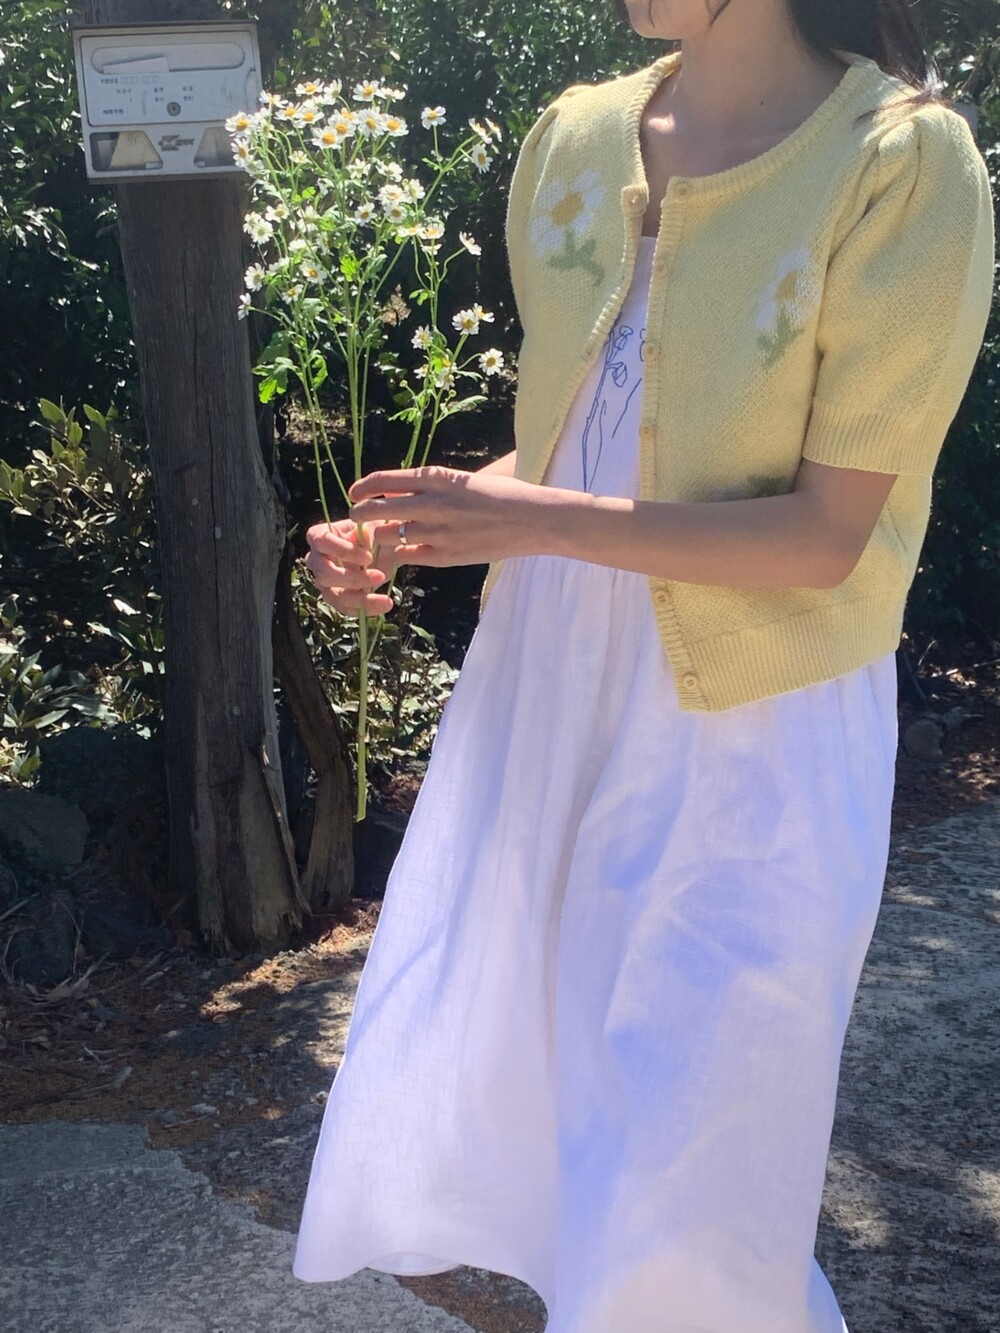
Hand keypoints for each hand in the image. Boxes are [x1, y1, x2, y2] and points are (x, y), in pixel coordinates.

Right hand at [303, 517, 393, 616]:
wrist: (384, 549)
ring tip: (386, 600)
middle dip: (352, 578)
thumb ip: (368, 531)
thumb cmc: (374, 533)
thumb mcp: (374, 527)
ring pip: (333, 595)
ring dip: (360, 599)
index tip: (368, 557)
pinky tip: (383, 605)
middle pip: (324, 573)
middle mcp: (316, 559)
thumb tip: (363, 536)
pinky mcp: (335, 597)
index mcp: (319, 535)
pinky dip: (364, 609)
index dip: (343, 551)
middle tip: (379, 576)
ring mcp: (323, 581)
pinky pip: (344, 608)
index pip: (322, 542)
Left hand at [347, 464, 542, 566]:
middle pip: (374, 509)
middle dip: (359, 514)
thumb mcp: (462, 481)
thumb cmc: (500, 496)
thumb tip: (396, 492)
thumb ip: (430, 487)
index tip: (355, 494)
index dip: (362, 488)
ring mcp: (437, 531)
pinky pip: (407, 555)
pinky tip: (405, 552)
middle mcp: (431, 503)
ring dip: (381, 536)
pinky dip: (401, 554)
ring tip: (383, 536)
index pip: (382, 480)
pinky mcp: (445, 556)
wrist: (533, 519)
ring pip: (387, 535)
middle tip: (357, 518)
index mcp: (436, 478)